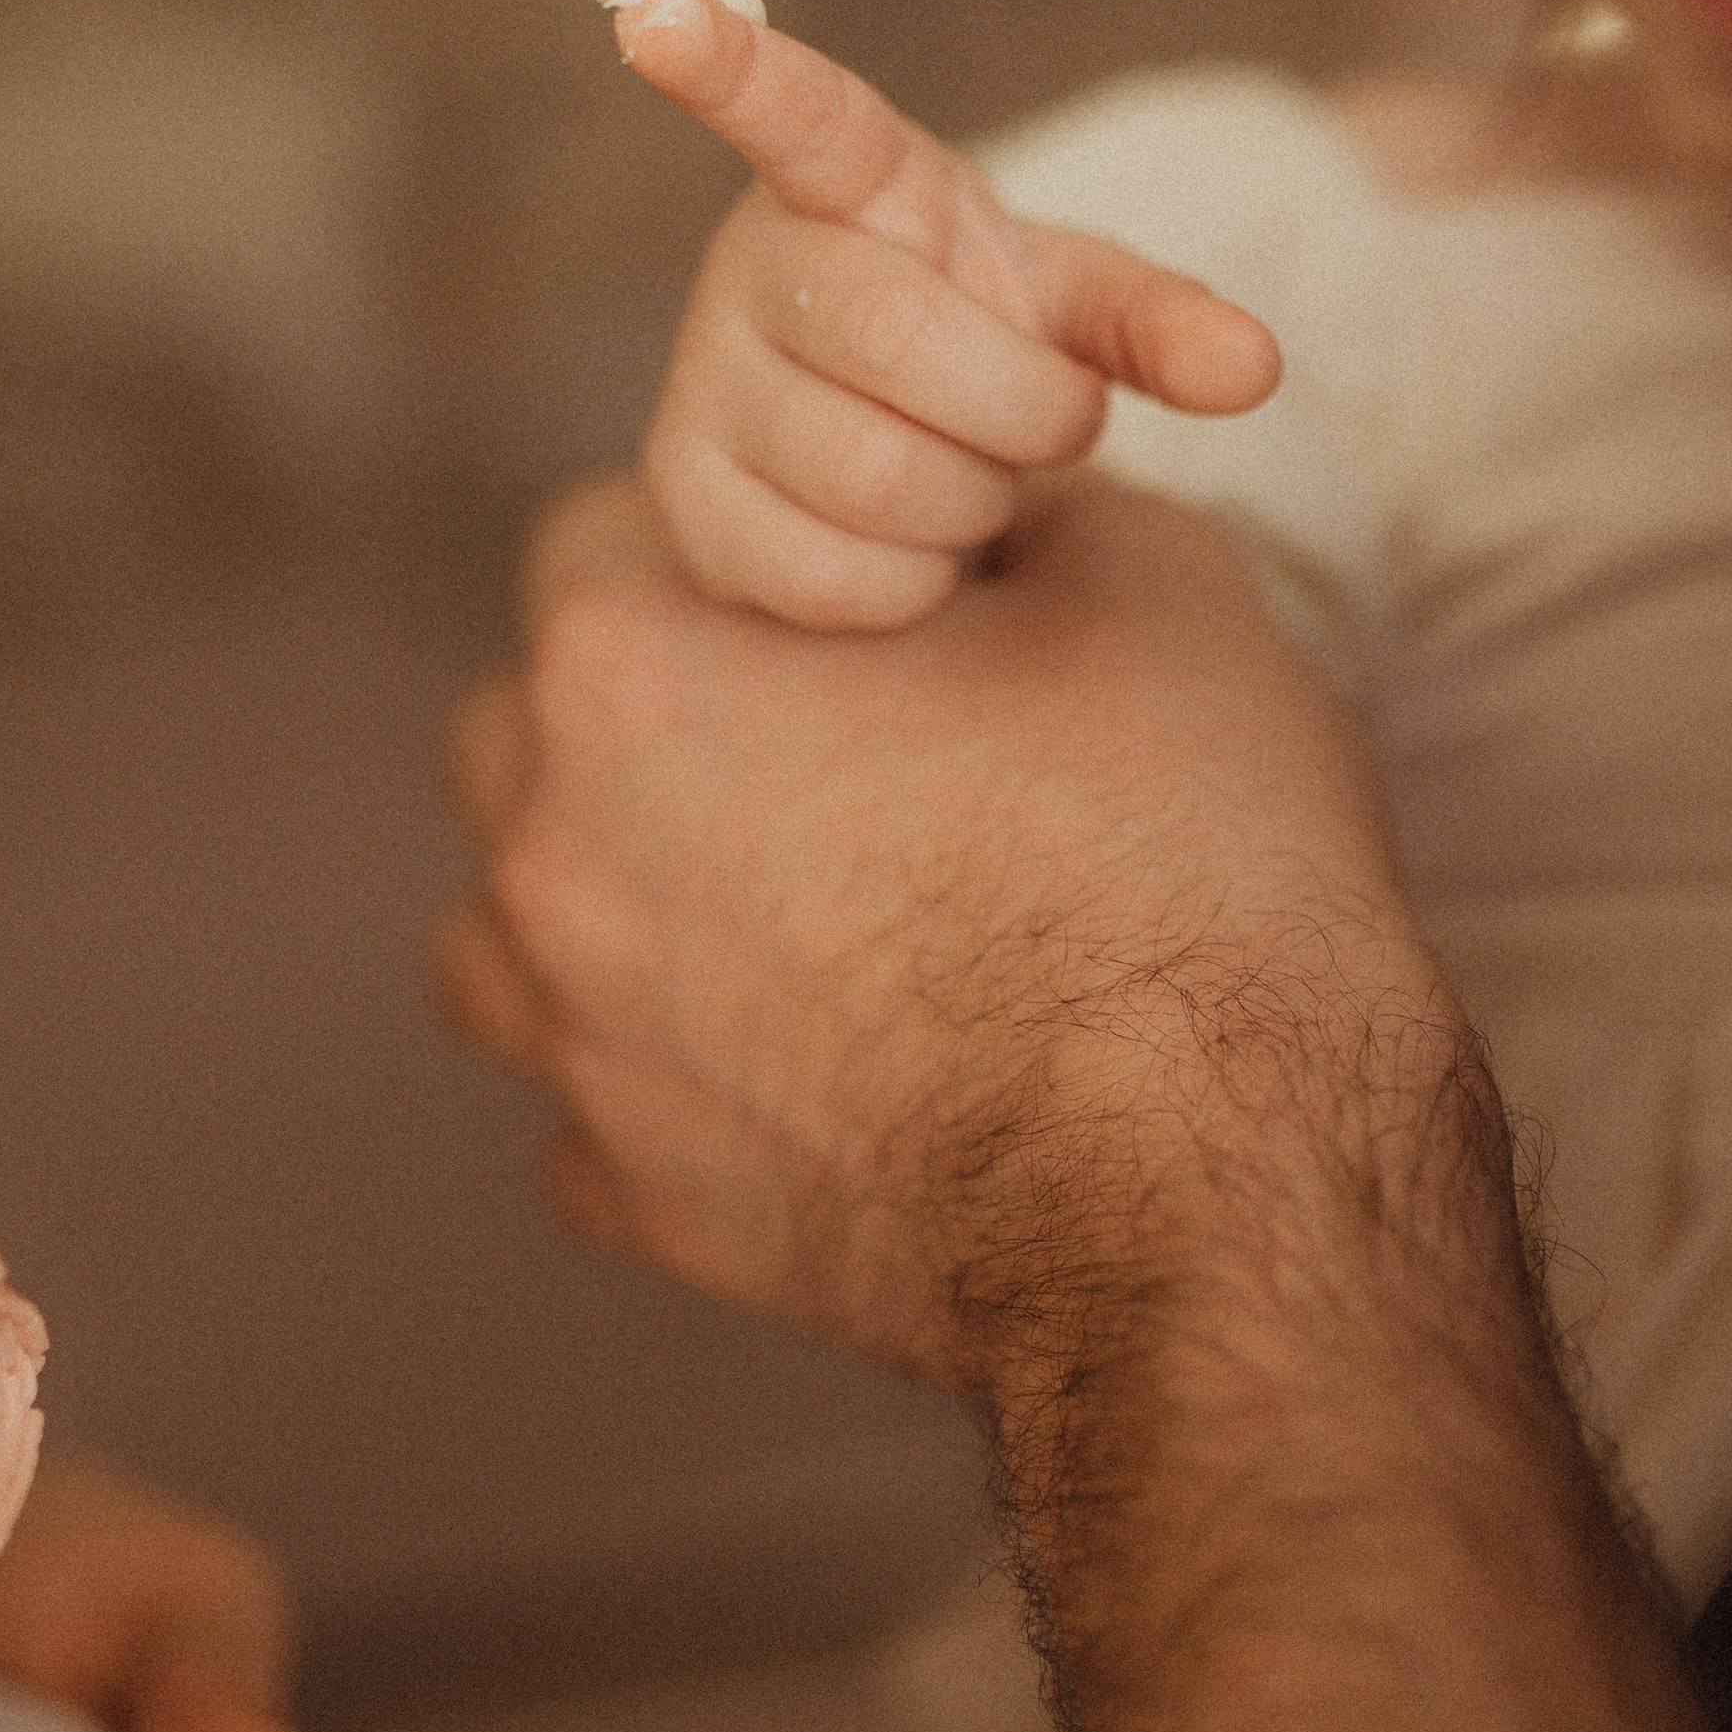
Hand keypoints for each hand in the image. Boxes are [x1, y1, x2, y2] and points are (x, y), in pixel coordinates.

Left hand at [436, 466, 1446, 1389]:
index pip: (600, 543)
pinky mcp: (656, 1208)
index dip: (739, 556)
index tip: (845, 599)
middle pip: (528, 739)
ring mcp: (591, 1053)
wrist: (1218, 1190)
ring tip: (786, 909)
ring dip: (619, 903)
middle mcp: (560, 863)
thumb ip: (1025, 523)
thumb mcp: (1156, 587)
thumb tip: (995, 539)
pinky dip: (675, 1083)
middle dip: (648, 723)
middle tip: (830, 746)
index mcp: (634, 678)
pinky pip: (599, 1115)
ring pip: (513, 937)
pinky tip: (807, 1066)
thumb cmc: (1185, 875)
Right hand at [617, 0, 1279, 626]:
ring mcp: (699, 387)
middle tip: (1046, 419)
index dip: (733, 66)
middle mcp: (750, 267)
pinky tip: (912, 541)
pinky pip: (831, 575)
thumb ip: (1162, 322)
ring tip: (968, 471)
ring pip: (870, 477)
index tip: (655, 12)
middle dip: (1019, 406)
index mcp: (850, 185)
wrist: (889, 451)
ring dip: (971, 500)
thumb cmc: (983, 341)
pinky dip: (914, 580)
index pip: (795, 116)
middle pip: (894, 340)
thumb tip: (1255, 368)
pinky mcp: (683, 505)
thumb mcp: (1078, 308)